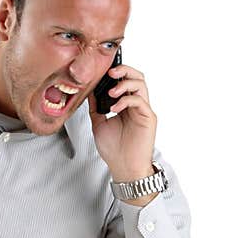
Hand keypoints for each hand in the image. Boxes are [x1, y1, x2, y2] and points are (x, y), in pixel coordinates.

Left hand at [86, 62, 156, 181]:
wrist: (123, 167)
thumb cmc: (114, 150)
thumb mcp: (99, 123)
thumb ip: (96, 107)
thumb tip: (90, 91)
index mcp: (126, 104)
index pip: (125, 80)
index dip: (116, 72)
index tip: (102, 70)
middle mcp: (136, 105)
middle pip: (137, 77)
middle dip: (124, 70)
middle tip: (110, 72)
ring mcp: (143, 110)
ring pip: (141, 84)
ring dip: (124, 84)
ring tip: (112, 92)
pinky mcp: (148, 117)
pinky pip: (140, 101)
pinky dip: (126, 100)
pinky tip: (114, 108)